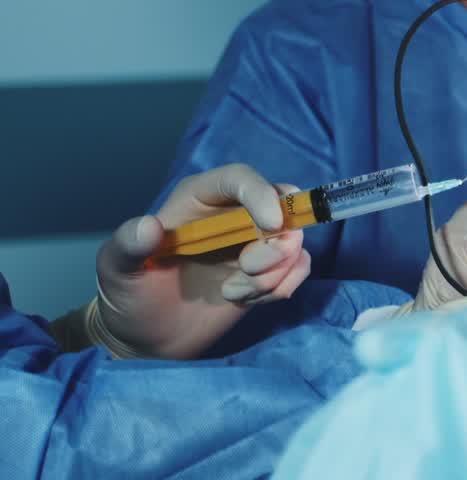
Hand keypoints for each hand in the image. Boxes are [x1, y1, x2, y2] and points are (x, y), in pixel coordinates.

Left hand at [94, 164, 309, 358]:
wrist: (145, 340)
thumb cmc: (128, 297)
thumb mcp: (116, 271)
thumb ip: (127, 245)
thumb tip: (148, 226)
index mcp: (200, 198)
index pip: (240, 178)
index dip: (261, 194)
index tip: (270, 224)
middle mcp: (234, 212)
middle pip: (283, 202)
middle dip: (276, 240)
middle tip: (247, 270)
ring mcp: (255, 241)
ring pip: (293, 240)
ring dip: (272, 272)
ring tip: (235, 292)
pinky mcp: (268, 270)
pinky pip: (298, 267)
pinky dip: (281, 286)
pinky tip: (246, 299)